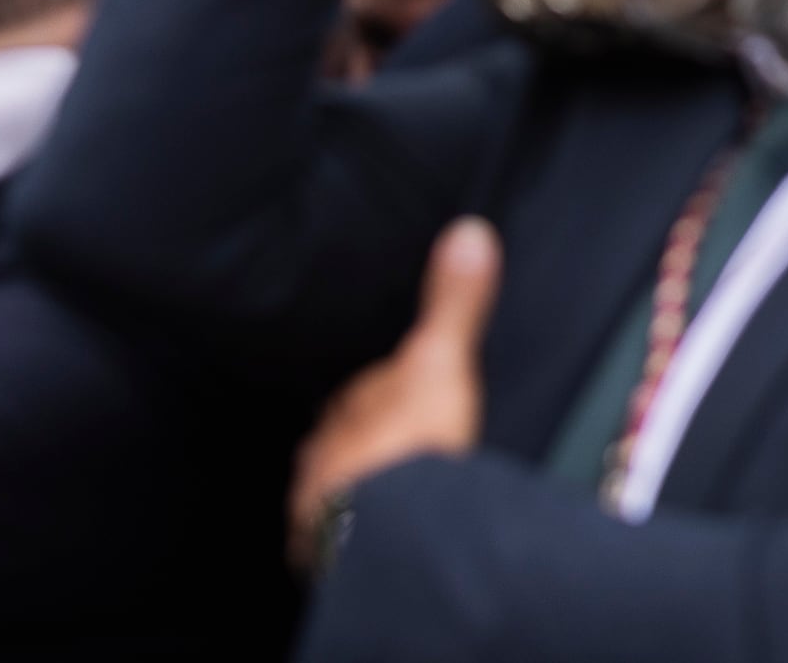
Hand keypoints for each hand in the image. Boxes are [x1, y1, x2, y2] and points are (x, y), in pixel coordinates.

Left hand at [289, 218, 496, 565]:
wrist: (386, 532)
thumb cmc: (406, 442)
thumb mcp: (440, 360)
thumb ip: (453, 305)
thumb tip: (466, 231)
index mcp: (343, 410)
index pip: (358, 391)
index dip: (379, 389)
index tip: (398, 386)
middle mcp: (321, 458)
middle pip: (344, 442)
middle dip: (365, 441)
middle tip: (398, 440)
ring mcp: (321, 510)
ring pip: (339, 489)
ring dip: (360, 487)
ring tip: (388, 490)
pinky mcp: (332, 555)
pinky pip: (345, 536)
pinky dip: (362, 530)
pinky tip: (381, 532)